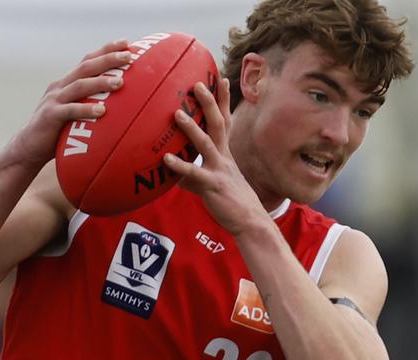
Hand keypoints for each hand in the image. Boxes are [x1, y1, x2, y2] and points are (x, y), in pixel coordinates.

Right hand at [0, 40, 130, 171]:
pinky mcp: (51, 116)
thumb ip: (92, 105)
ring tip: (120, 82)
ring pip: (80, 86)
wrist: (29, 147)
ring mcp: (54, 100)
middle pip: (86, 67)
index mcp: (67, 83)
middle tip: (129, 56)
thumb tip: (122, 108)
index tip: (126, 43)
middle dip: (108, 59)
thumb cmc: (58, 133)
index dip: (106, 51)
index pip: (88, 61)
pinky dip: (86, 109)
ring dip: (101, 82)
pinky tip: (102, 111)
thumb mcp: (76, 114)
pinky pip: (70, 111)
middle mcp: (61, 87)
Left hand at [163, 77, 266, 235]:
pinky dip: (180, 166)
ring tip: (177, 114)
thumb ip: (192, 178)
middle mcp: (223, 157)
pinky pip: (194, 174)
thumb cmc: (232, 203)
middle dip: (209, 103)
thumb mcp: (211, 186)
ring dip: (191, 128)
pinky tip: (166, 159)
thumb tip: (174, 176)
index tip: (221, 79)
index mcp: (225, 154)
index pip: (224, 121)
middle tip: (197, 84)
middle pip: (218, 124)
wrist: (250, 222)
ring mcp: (219, 170)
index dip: (223, 101)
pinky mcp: (212, 186)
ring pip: (205, 144)